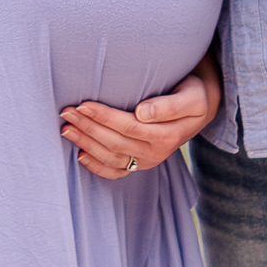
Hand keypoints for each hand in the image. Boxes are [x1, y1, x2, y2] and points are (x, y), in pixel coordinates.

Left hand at [60, 53, 221, 180]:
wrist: (201, 108)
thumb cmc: (192, 94)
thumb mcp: (191, 96)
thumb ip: (169, 106)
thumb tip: (141, 113)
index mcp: (168, 134)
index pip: (129, 126)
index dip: (104, 117)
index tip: (82, 104)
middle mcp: (157, 152)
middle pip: (115, 142)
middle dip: (88, 128)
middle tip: (65, 113)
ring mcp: (148, 161)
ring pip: (111, 157)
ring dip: (86, 144)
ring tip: (66, 130)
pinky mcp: (141, 164)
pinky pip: (116, 172)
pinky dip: (97, 167)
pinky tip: (80, 155)